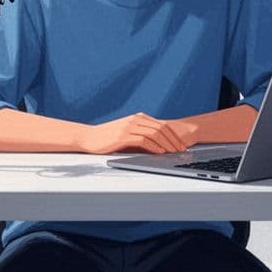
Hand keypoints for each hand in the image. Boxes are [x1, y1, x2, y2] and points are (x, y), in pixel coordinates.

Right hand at [78, 113, 199, 153]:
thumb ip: (142, 137)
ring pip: (155, 134)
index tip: (181, 145)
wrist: (89, 138)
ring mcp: (129, 126)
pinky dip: (154, 147)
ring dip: (166, 144)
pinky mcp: (124, 135)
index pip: (162, 125)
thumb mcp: (128, 134)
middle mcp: (135, 120)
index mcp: (138, 118)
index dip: (174, 135)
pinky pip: (144, 140)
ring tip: (173, 153)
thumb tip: (159, 147)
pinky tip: (160, 153)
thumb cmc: (108, 138)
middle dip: (174, 140)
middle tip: (181, 150)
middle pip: (161, 128)